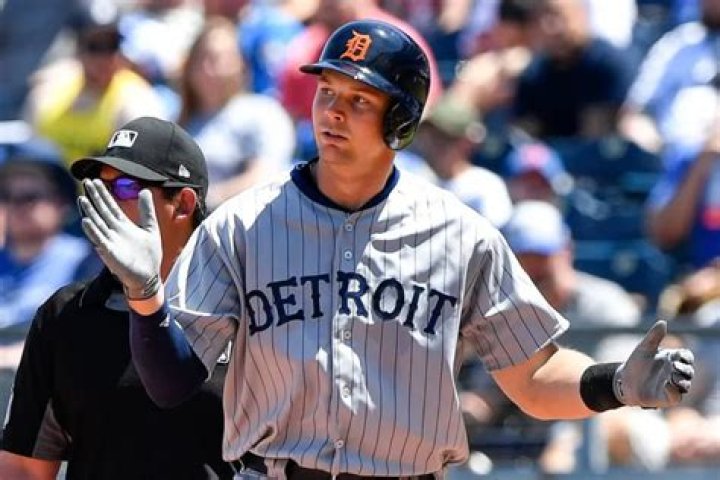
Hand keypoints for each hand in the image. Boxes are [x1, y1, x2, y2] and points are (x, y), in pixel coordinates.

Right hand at [78, 179, 161, 299]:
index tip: (95, 180)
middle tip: (86, 181)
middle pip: (101, 210)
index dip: (103, 193)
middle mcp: (114, 231)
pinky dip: (93, 231)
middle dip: (94, 196)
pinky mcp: (110, 252)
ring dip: (89, 211)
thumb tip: (144, 190)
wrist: (149, 276)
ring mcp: (110, 241)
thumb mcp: (151, 228)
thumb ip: (147, 210)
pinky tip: (86, 221)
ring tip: (82, 198)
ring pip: (97, 223)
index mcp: (123, 225)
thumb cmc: (149, 255)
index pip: (110, 206)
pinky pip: (99, 240)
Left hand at [613, 320, 694, 407]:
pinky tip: (667, 385)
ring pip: (686, 385)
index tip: (679, 355)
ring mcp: (672, 386)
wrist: (623, 380)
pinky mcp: (667, 397)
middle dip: (686, 369)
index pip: (687, 357)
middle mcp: (675, 373)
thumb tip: (663, 322)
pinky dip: (675, 391)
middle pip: (689, 371)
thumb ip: (654, 336)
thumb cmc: (636, 363)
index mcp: (672, 359)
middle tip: (674, 366)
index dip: (686, 356)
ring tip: (672, 376)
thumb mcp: (644, 347)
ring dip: (682, 380)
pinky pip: (677, 396)